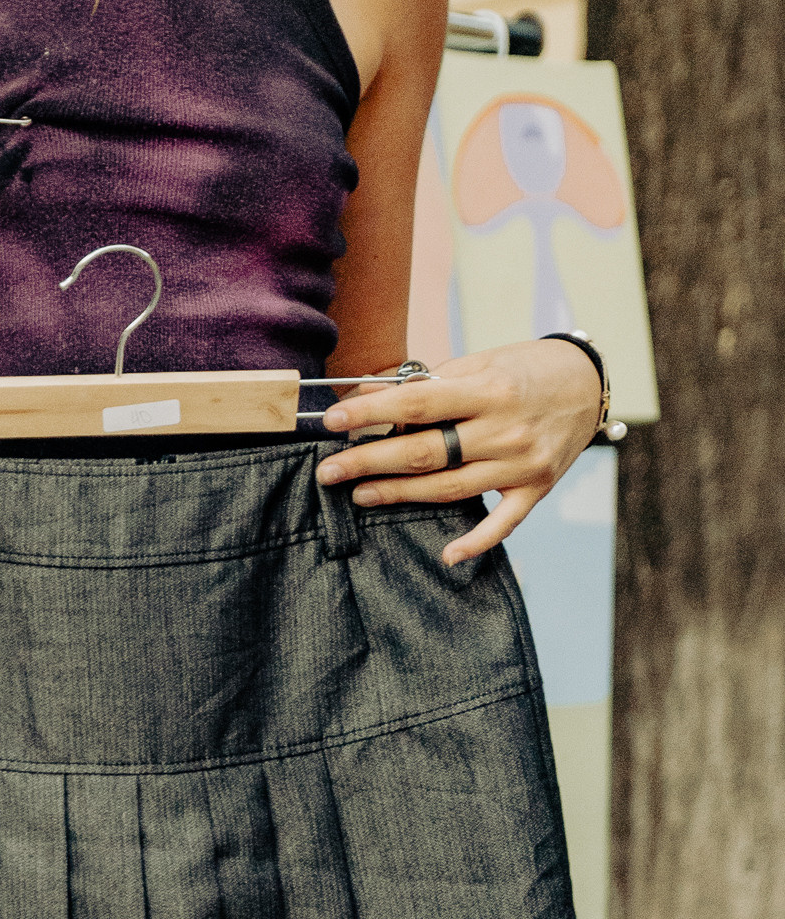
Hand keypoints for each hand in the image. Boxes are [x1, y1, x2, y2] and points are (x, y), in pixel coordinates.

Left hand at [317, 340, 602, 565]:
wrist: (589, 383)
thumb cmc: (524, 370)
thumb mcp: (480, 362)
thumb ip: (430, 385)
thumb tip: (369, 397)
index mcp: (488, 390)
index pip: (417, 405)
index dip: (370, 415)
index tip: (331, 421)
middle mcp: (505, 430)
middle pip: (426, 453)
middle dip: (370, 462)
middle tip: (329, 471)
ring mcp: (521, 464)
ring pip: (450, 489)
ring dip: (400, 495)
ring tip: (360, 494)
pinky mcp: (535, 488)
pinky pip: (503, 524)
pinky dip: (476, 542)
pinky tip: (446, 555)